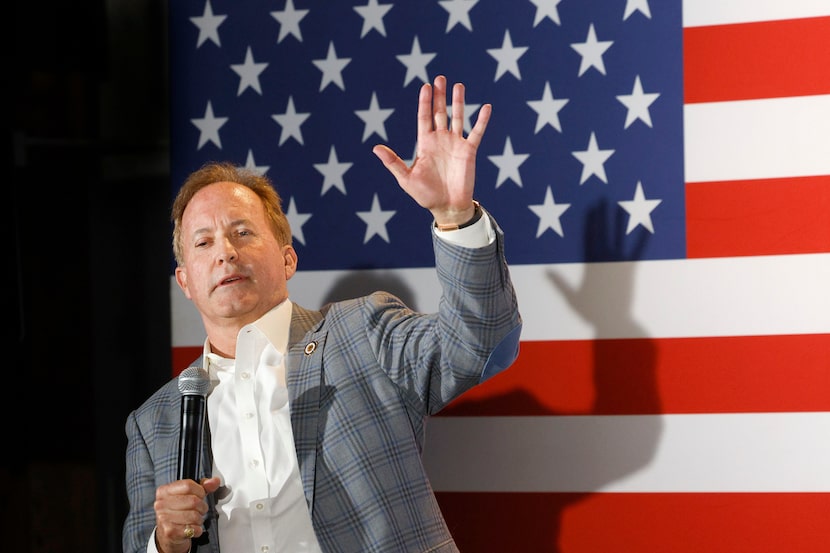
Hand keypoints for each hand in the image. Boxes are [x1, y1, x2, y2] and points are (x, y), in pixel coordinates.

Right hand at [153, 476, 220, 552]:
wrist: (167, 534)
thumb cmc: (178, 512)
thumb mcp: (189, 495)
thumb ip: (203, 486)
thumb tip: (214, 481)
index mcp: (164, 491)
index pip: (188, 485)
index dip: (200, 491)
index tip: (200, 496)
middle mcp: (161, 504)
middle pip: (193, 501)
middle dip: (202, 506)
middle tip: (199, 510)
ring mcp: (164, 518)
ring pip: (194, 516)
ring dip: (199, 519)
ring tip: (195, 519)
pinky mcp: (170, 532)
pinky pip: (193, 529)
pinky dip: (197, 529)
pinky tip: (191, 528)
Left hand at [373, 75, 491, 226]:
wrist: (447, 207)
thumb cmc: (425, 195)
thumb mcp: (406, 178)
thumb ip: (393, 162)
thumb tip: (375, 147)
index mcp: (425, 144)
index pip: (424, 117)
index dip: (425, 102)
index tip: (426, 86)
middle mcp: (440, 140)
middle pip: (440, 112)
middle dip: (440, 96)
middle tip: (440, 78)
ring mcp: (455, 144)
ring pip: (458, 117)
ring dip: (458, 102)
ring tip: (459, 85)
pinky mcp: (469, 151)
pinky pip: (476, 132)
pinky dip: (481, 120)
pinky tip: (485, 107)